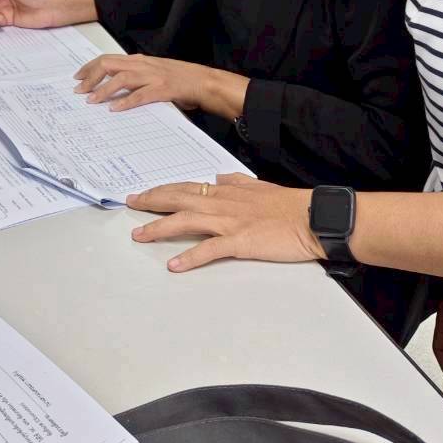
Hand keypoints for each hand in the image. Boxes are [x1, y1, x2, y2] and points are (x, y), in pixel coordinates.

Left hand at [74, 53, 207, 110]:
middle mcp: (143, 65)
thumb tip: (115, 88)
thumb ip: (137, 77)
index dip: (90, 67)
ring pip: (121, 79)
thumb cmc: (180, 79)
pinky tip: (115, 109)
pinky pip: (140, 95)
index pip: (108, 59)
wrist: (205, 82)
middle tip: (79, 90)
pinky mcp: (163, 89)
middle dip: (90, 77)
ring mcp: (153, 76)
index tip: (78, 77)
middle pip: (109, 65)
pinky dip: (126, 102)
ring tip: (91, 100)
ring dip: (103, 90)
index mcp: (140, 60)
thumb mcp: (154, 73)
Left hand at [127, 174, 322, 271]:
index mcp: (227, 192)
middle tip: (129, 204)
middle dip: (151, 201)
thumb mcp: (259, 186)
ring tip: (138, 234)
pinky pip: (209, 250)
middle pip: (178, 199)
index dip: (162, 190)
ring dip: (159, 227)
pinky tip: (173, 265)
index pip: (186, 188)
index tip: (144, 193)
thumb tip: (219, 178)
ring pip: (186, 221)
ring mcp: (229, 222)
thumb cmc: (289, 204)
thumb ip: (237, 182)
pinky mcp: (240, 242)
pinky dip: (190, 257)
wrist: (313, 217)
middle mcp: (222, 203)